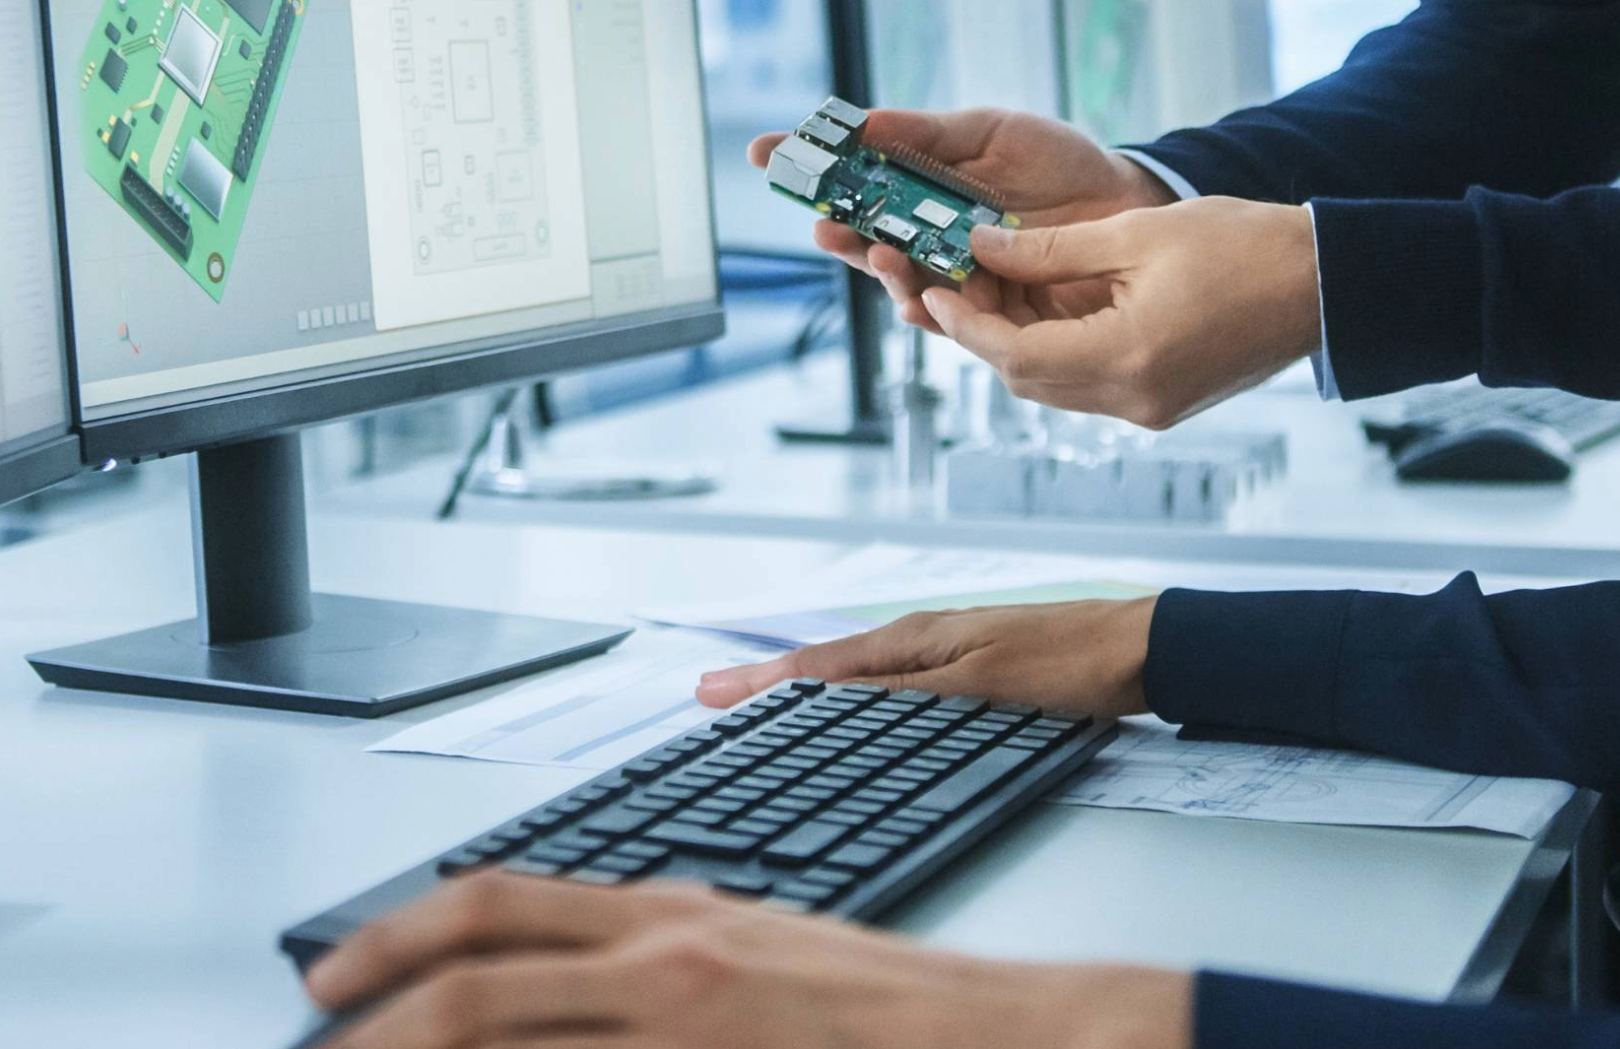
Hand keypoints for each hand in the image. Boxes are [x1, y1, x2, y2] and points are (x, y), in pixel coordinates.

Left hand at [302, 870, 1191, 1048]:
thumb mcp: (755, 944)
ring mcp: (681, 1030)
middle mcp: (661, 961)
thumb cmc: (877, 1000)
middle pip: (469, 983)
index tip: (332, 979)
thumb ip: (659, 952)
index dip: (393, 940)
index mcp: (670, 914)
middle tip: (311, 1044)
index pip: (496, 906)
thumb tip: (570, 978)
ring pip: (499, 1047)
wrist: (987, 1031)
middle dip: (365, 1024)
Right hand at [696, 596, 1155, 718]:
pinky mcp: (970, 673)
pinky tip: (847, 713)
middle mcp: (924, 641)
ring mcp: (946, 655)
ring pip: (857, 676)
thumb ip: (906, 695)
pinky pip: (890, 686)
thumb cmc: (1070, 663)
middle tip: (712, 698)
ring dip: (806, 690)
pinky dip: (851, 695)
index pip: (821, 666)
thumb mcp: (980, 686)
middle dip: (770, 683)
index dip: (762, 683)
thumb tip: (832, 701)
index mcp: (917, 639)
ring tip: (759, 705)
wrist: (1141, 652)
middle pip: (829, 667)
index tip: (707, 692)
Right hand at [748, 108, 1172, 329]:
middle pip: (865, 237)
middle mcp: (929, 234)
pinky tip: (923, 297)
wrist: (1129, 205)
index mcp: (922, 185)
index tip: (765, 151)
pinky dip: (930, 310)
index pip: (853, 176)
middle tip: (825, 224)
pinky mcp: (989, 315)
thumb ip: (929, 135)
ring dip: (883, 272)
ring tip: (882, 254)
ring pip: (901, 283)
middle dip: (839, 231)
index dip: (809, 166)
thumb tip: (866, 122)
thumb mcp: (994, 133)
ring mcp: (956, 276)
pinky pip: (947, 320)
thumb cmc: (1062, 165)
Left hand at [924, 197, 1322, 429]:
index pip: (1014, 355)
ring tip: (994, 290)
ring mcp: (1152, 409)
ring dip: (1018, 345)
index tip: (933, 288)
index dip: (965, 323)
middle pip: (1027, 379)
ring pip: (1055, 386)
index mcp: (1125, 358)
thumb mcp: (1135, 234)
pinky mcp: (1165, 404)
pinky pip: (1089, 385)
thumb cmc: (1242, 246)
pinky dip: (1058, 352)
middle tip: (953, 283)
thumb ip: (1050, 249)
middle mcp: (1134, 400)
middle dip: (983, 335)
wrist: (1323, 283)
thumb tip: (981, 248)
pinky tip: (1048, 310)